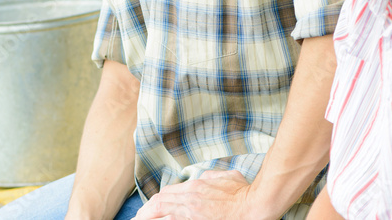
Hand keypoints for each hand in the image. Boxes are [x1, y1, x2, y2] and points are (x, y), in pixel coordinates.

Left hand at [135, 170, 252, 219]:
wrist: (255, 204)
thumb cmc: (245, 192)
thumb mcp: (228, 177)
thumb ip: (213, 177)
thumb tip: (206, 177)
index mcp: (196, 186)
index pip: (167, 193)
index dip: (155, 202)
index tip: (149, 209)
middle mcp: (189, 198)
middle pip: (159, 203)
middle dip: (145, 212)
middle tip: (136, 219)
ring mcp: (190, 211)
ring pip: (161, 213)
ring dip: (148, 217)